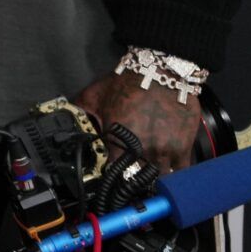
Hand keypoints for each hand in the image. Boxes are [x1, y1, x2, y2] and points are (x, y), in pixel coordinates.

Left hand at [74, 70, 201, 173]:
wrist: (161, 71)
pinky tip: (171, 171)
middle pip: (139, 180)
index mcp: (118, 141)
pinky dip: (177, 175)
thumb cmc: (127, 82)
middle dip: (135, 179)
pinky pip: (182, 172)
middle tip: (134, 176)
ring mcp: (165, 151)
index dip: (113, 176)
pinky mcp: (183, 148)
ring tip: (153, 176)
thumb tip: (67, 117)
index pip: (113, 172)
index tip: (114, 176)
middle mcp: (142, 151)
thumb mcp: (96, 95)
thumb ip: (81, 110)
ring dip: (156, 178)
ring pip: (161, 179)